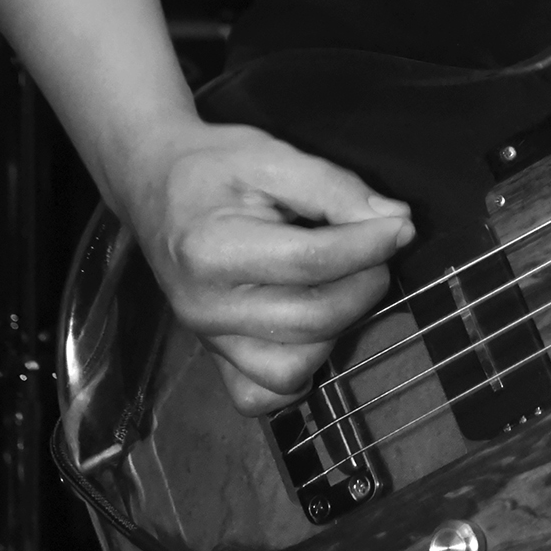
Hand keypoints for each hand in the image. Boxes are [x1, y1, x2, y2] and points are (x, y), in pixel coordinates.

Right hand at [121, 122, 414, 416]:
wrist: (151, 182)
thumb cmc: (212, 167)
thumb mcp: (272, 155)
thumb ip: (334, 187)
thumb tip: (397, 221)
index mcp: (210, 250)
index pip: (312, 262)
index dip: (370, 244)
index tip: (399, 225)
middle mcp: (203, 307)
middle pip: (313, 318)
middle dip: (364, 283)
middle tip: (374, 250)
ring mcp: (206, 340)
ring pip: (294, 367)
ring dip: (337, 329)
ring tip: (340, 284)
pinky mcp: (214, 358)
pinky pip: (262, 395)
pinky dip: (297, 372)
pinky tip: (310, 329)